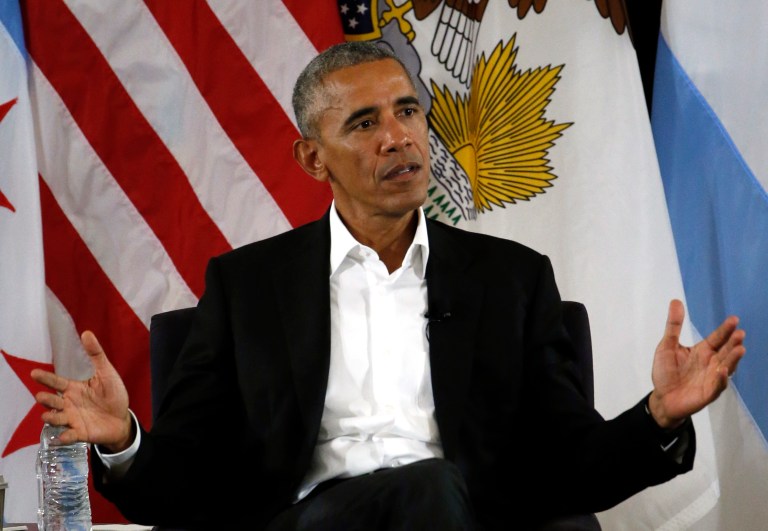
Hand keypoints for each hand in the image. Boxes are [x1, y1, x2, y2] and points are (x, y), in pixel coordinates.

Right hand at [31, 330, 133, 451]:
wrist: (121, 419)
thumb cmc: (112, 394)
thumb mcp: (106, 373)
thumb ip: (96, 355)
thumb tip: (87, 333)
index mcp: (74, 388)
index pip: (57, 382)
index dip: (46, 378)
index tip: (34, 373)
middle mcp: (69, 403)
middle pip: (53, 401)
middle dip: (47, 399)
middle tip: (41, 396)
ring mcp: (73, 419)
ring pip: (57, 418)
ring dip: (51, 417)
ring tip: (47, 415)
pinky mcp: (80, 433)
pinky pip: (69, 436)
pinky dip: (65, 436)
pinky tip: (62, 436)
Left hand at [649, 299, 745, 427]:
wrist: (662, 398)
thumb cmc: (666, 372)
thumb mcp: (666, 346)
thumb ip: (673, 326)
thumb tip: (675, 301)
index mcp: (703, 351)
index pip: (717, 338)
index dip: (725, 329)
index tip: (734, 319)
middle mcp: (711, 363)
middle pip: (725, 351)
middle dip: (733, 342)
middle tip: (739, 333)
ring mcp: (712, 378)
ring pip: (727, 367)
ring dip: (733, 359)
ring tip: (740, 349)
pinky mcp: (709, 393)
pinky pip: (717, 385)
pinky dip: (721, 379)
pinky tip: (723, 370)